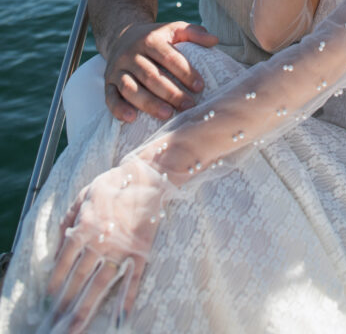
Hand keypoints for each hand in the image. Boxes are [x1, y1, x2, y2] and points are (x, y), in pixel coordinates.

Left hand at [47, 157, 167, 332]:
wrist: (146, 176)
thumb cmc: (112, 185)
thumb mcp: (83, 196)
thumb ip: (67, 221)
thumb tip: (58, 249)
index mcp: (84, 227)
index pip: (64, 261)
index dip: (55, 281)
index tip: (49, 298)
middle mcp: (100, 241)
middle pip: (79, 278)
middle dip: (66, 303)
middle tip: (57, 324)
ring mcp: (121, 248)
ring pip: (100, 284)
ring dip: (87, 308)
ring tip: (76, 328)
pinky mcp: (140, 251)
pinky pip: (132, 279)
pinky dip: (127, 300)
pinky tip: (121, 319)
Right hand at [104, 20, 218, 122]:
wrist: (122, 35)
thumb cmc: (155, 37)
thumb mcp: (174, 29)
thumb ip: (194, 33)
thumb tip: (215, 40)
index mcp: (150, 39)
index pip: (169, 57)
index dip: (185, 72)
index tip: (200, 87)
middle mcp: (131, 53)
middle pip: (151, 75)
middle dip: (171, 92)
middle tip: (188, 106)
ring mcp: (118, 68)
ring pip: (130, 88)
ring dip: (148, 103)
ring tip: (167, 114)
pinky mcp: (107, 81)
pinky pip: (110, 97)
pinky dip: (119, 109)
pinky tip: (131, 119)